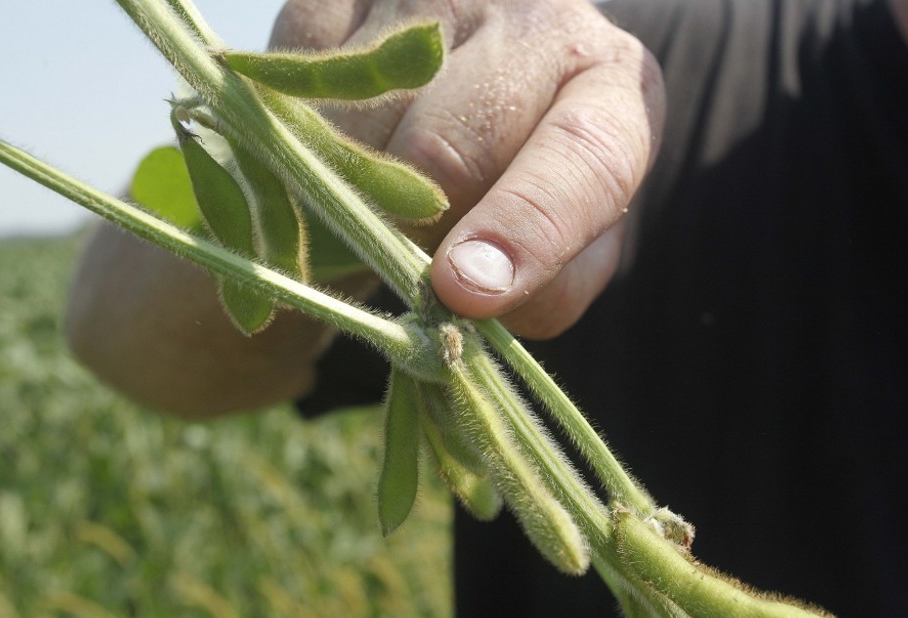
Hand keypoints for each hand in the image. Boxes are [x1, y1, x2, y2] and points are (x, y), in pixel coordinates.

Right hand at [271, 0, 663, 338]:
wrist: (494, 80)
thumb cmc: (538, 185)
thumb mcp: (573, 248)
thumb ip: (545, 292)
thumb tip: (460, 299)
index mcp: (610, 90)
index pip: (581, 158)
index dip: (521, 228)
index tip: (461, 289)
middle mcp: (532, 24)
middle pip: (441, 150)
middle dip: (406, 230)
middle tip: (400, 257)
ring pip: (353, 125)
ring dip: (344, 191)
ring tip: (369, 198)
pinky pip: (296, 82)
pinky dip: (299, 134)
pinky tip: (336, 138)